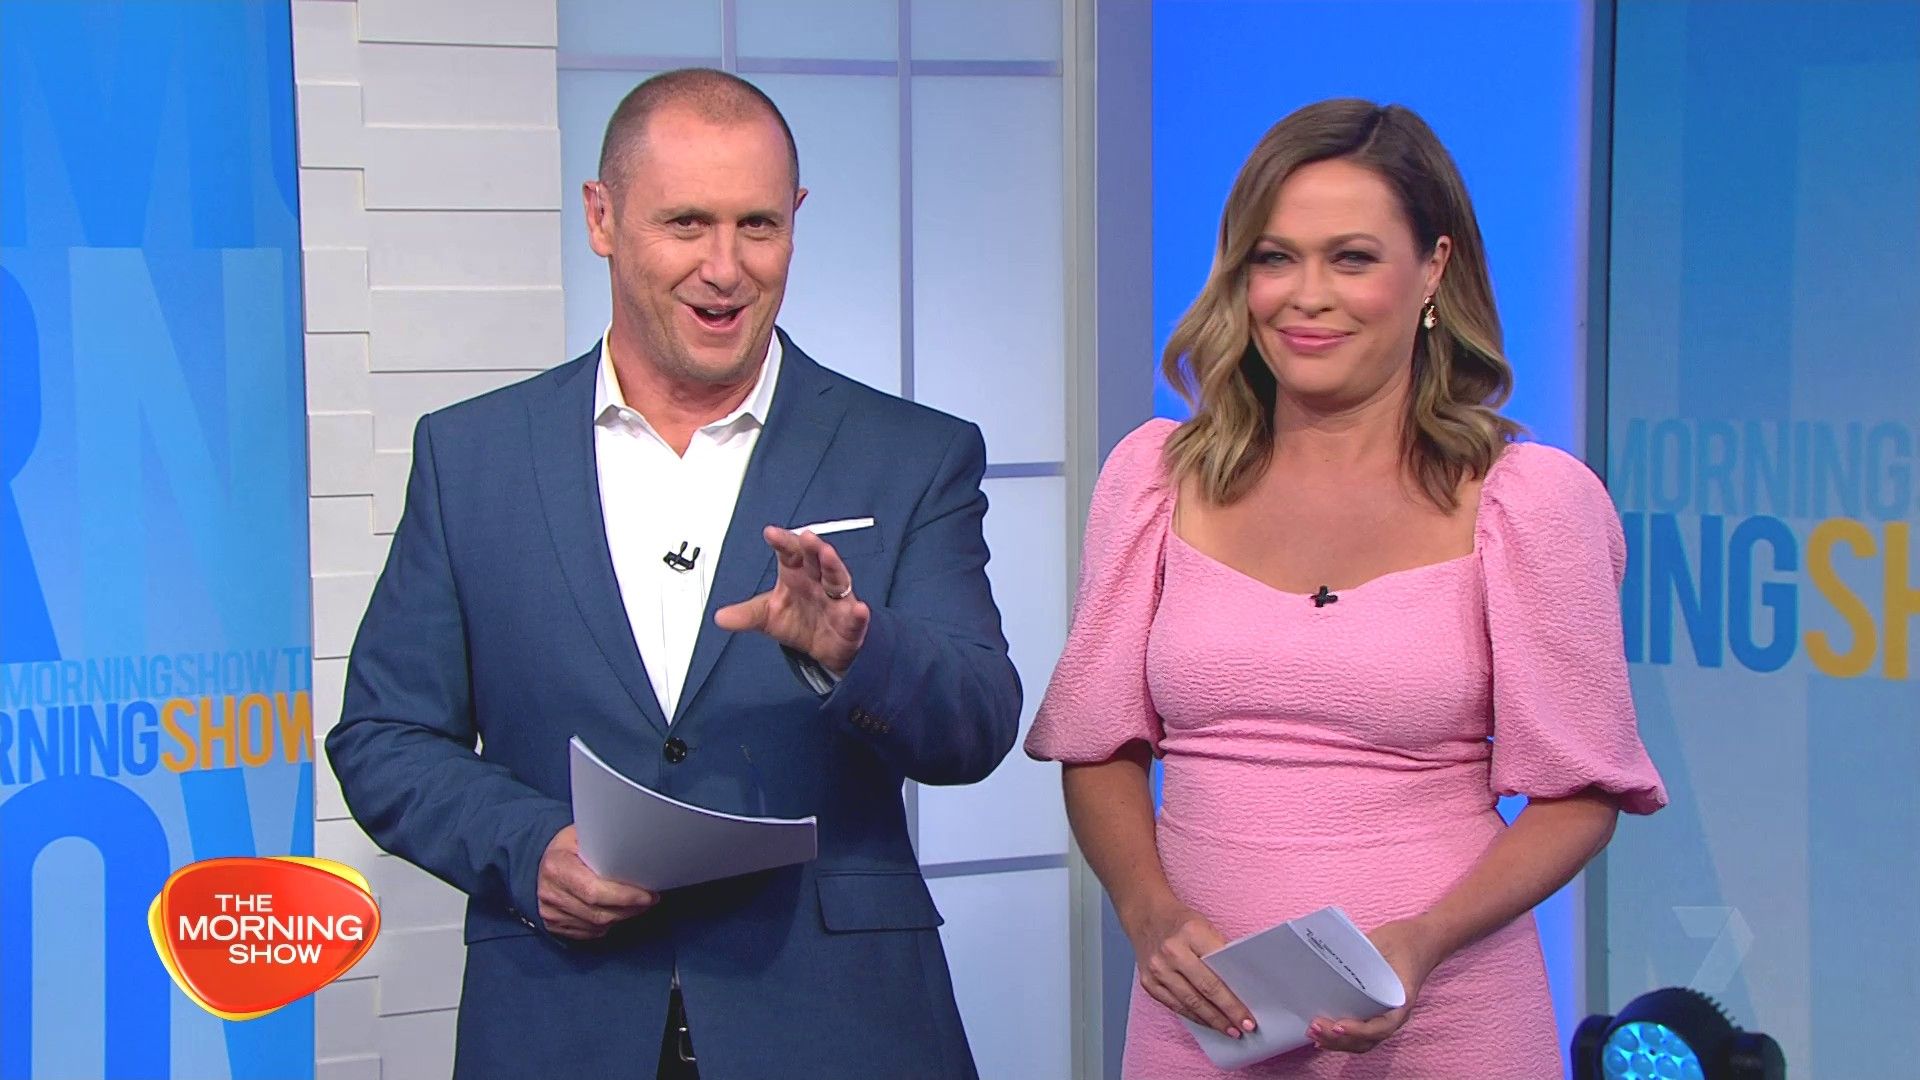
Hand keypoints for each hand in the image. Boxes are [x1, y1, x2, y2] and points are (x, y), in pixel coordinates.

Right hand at [536, 825, 658, 939]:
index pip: (594, 891)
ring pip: (597, 925)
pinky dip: (608, 925)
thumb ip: (604, 843)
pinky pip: (589, 932)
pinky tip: (617, 911)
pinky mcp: (555, 926)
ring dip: (622, 917)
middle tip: (650, 899)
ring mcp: (551, 913)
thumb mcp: (582, 835)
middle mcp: (550, 893)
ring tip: (637, 904)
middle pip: (598, 913)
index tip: (647, 895)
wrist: (546, 863)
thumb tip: (638, 847)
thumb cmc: (569, 846)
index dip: (624, 896)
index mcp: (556, 867)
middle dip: (630, 909)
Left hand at [714, 526, 868, 673]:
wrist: (824, 648)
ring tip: (828, 554)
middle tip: (806, 537)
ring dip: (834, 566)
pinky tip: (859, 609)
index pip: (790, 554)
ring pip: (838, 580)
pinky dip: (859, 614)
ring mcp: (837, 600)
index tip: (770, 533)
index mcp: (797, 575)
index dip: (782, 543)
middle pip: (817, 560)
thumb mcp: (767, 618)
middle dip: (813, 548)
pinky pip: (856, 617)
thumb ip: (746, 615)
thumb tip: (719, 618)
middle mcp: (818, 581)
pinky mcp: (851, 622)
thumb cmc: (799, 621)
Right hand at [1124, 898, 1256, 1039]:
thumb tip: (1238, 987)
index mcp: (1191, 933)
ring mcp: (1157, 968)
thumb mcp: (1205, 927)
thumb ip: (1219, 953)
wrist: (1146, 916)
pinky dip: (1193, 1016)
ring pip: (1189, 1002)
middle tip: (1245, 1027)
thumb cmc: (1182, 923)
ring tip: (1229, 1030)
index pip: (1218, 971)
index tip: (1249, 1015)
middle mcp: (1171, 951)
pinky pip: (1174, 1005)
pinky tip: (1207, 1022)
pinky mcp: (1148, 982)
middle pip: (1205, 989)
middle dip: (1227, 1013)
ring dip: (1212, 1020)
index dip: (1234, 998)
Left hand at [1307, 917, 1442, 1053]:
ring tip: (1312, 1033)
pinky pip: (1358, 1033)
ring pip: (1361, 1041)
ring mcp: (1383, 1017)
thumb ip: (1361, 955)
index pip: (1382, 1026)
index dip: (1359, 1030)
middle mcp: (1394, 1015)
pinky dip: (1340, 1038)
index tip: (1339, 1026)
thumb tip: (1330, 957)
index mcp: (1401, 1001)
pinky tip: (1321, 1036)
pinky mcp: (1373, 1013)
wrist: (1418, 942)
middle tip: (1314, 1027)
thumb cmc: (1402, 942)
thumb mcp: (1383, 944)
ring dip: (1336, 1042)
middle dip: (1339, 1040)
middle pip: (1367, 1040)